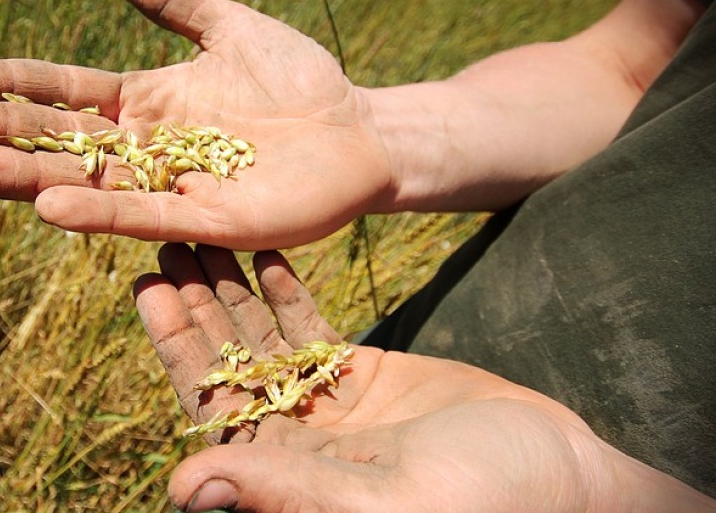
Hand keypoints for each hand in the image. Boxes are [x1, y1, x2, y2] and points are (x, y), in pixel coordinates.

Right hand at [0, 0, 389, 249]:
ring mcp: (170, 188)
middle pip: (49, 141)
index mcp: (139, 103)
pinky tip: (49, 206)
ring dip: (17, 178)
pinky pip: (143, 216)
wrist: (362, 131)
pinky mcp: (208, 222)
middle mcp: (141, 149)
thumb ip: (173, 0)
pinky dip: (97, 213)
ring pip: (79, 184)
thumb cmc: (298, 82)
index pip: (54, 92)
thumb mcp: (228, 27)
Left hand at [134, 244, 715, 511]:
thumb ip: (283, 490)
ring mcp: (327, 410)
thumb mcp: (378, 501)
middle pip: (227, 363)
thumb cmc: (484, 506)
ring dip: (233, 288)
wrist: (565, 482)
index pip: (210, 405)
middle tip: (167, 238)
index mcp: (283, 478)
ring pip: (264, 340)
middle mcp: (292, 444)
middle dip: (197, 302)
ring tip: (206, 231)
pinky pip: (311, 330)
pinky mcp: (365, 380)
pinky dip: (288, 291)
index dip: (177, 345)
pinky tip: (266, 250)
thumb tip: (184, 489)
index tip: (149, 283)